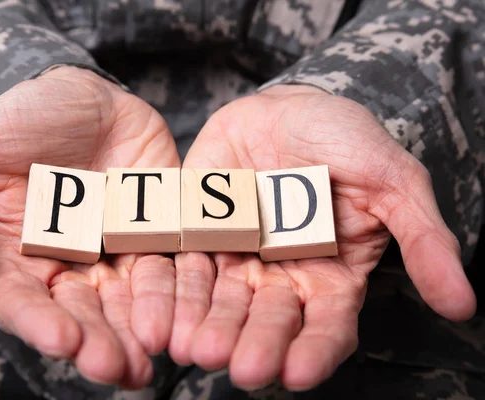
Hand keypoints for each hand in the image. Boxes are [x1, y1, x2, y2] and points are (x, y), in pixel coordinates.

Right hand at [0, 67, 179, 387]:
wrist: (83, 97)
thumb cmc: (17, 125)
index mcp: (20, 259)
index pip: (26, 303)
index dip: (41, 324)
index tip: (61, 340)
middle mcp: (71, 266)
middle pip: (85, 314)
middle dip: (99, 342)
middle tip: (116, 367)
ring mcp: (118, 252)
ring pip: (131, 300)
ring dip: (142, 329)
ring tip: (152, 356)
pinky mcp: (159, 233)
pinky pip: (173, 266)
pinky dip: (179, 291)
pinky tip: (187, 315)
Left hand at [169, 85, 475, 390]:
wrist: (286, 106)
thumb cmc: (344, 139)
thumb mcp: (392, 181)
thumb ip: (422, 239)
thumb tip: (462, 304)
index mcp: (329, 274)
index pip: (325, 325)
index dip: (314, 349)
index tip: (298, 373)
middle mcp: (279, 276)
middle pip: (266, 319)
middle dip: (252, 343)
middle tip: (237, 367)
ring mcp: (235, 256)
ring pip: (219, 300)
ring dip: (206, 325)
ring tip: (192, 347)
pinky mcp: (195, 233)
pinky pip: (180, 264)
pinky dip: (170, 289)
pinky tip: (158, 312)